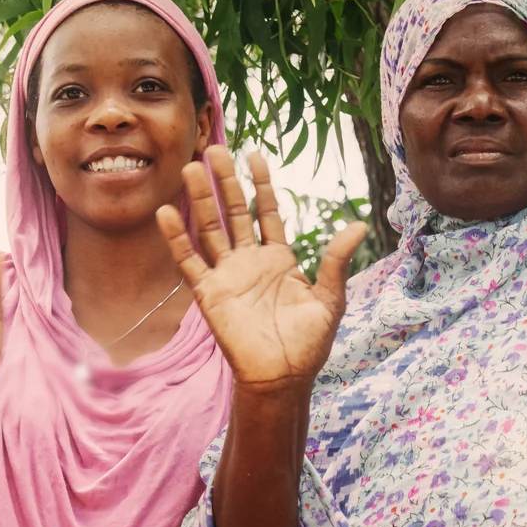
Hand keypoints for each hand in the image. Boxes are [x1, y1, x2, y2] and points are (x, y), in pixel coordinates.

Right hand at [158, 147, 365, 393]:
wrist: (283, 377)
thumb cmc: (309, 343)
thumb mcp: (330, 298)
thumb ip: (337, 260)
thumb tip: (358, 225)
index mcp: (279, 259)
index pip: (267, 212)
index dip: (261, 184)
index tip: (255, 155)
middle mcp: (250, 261)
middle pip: (234, 212)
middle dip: (225, 182)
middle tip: (214, 149)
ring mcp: (228, 275)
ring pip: (210, 229)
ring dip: (200, 200)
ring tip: (189, 169)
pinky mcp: (210, 293)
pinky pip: (190, 261)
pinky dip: (177, 238)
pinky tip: (168, 213)